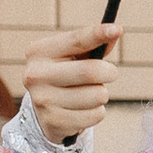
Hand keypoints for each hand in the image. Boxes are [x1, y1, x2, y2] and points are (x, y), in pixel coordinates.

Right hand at [23, 25, 120, 145]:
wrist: (45, 111)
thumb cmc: (66, 74)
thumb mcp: (75, 56)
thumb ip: (95, 44)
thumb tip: (115, 33)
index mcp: (39, 52)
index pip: (76, 40)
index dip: (98, 34)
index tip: (117, 29)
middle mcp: (36, 75)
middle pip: (91, 71)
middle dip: (109, 72)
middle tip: (109, 73)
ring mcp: (43, 100)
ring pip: (97, 95)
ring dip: (102, 94)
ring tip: (89, 93)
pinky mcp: (54, 122)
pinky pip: (95, 115)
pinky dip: (97, 112)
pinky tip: (83, 110)